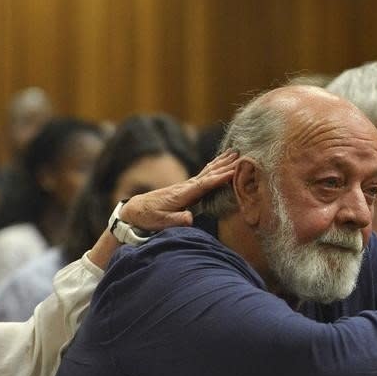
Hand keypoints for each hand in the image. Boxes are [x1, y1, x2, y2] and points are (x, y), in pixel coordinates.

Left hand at [120, 149, 237, 230]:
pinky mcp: (185, 188)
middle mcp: (185, 187)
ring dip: (221, 162)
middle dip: (225, 165)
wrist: (135, 210)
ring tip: (234, 153)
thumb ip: (176, 220)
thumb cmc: (147, 217)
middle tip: (241, 156)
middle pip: (208, 173)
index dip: (219, 178)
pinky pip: (203, 175)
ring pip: (207, 171)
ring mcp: (185, 186)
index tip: (234, 171)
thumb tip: (190, 219)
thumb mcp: (160, 222)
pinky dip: (212, 166)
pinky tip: (218, 162)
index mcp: (182, 194)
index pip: (204, 184)